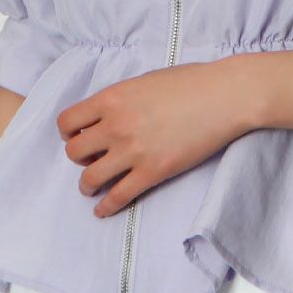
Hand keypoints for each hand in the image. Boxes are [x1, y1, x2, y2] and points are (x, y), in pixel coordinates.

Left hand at [57, 58, 255, 216]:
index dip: (69, 133)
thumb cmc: (191, 82)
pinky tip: (103, 210)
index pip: (68, 122)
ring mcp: (133, 151)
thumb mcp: (145, 81)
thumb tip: (110, 116)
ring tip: (92, 187)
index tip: (77, 138)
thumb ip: (121, 99)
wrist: (224, 96)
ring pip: (90, 178)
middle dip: (80, 158)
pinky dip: (106, 207)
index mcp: (112, 98)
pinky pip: (118, 197)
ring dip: (87, 185)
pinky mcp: (153, 172)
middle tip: (92, 159)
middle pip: (75, 153)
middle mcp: (115, 125)